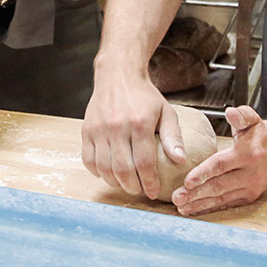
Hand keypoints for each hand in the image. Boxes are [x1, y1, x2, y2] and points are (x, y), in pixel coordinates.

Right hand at [81, 61, 172, 199]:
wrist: (118, 74)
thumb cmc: (144, 95)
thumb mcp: (166, 112)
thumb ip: (174, 136)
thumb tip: (181, 160)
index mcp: (139, 123)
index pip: (144, 163)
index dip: (149, 182)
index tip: (153, 192)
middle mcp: (117, 126)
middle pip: (122, 169)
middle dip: (132, 187)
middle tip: (139, 190)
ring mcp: (98, 128)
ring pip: (103, 167)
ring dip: (114, 182)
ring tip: (125, 183)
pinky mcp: (86, 129)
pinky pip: (88, 159)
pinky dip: (97, 171)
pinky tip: (107, 173)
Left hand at [171, 104, 266, 215]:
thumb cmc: (260, 133)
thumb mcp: (252, 119)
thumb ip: (241, 115)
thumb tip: (230, 112)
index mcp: (247, 154)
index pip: (221, 166)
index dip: (203, 173)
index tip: (186, 181)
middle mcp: (250, 174)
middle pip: (219, 186)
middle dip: (196, 194)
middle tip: (177, 198)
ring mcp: (250, 188)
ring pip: (222, 198)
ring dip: (200, 204)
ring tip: (181, 207)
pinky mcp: (250, 196)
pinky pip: (228, 204)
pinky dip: (210, 208)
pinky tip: (195, 210)